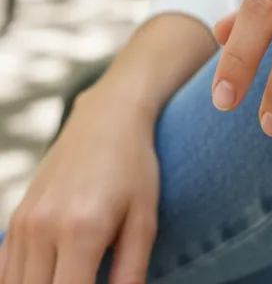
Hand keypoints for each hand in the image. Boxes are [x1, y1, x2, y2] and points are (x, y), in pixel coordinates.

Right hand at [0, 86, 158, 283]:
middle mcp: (44, 228)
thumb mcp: (145, 221)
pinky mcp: (15, 220)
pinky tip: (50, 276)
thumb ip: (130, 274)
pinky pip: (6, 272)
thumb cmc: (134, 168)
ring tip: (74, 276)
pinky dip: (22, 283)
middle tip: (87, 282)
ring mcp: (24, 223)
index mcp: (82, 230)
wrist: (106, 118)